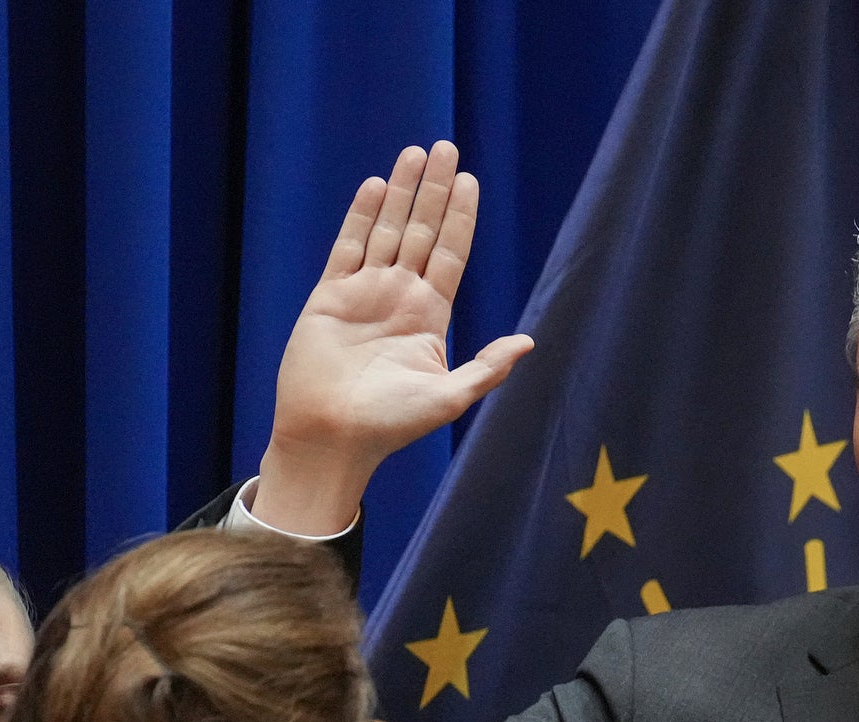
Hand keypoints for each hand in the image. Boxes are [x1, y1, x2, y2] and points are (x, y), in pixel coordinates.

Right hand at [254, 141, 537, 533]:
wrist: (333, 437)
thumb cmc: (391, 425)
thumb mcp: (450, 396)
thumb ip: (487, 366)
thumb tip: (528, 342)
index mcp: (429, 316)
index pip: (450, 253)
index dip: (460, 217)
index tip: (470, 180)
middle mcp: (399, 298)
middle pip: (420, 230)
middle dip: (433, 190)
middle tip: (446, 147)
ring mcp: (364, 294)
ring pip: (385, 229)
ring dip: (401, 191)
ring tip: (415, 152)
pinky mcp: (330, 297)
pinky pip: (348, 247)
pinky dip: (361, 216)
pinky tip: (376, 186)